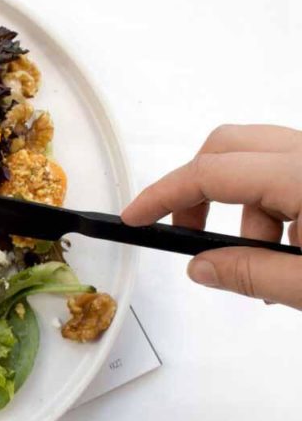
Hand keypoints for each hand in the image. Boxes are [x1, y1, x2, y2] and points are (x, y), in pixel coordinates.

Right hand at [122, 124, 301, 308]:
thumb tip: (202, 267)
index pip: (211, 172)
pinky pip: (286, 171)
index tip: (135, 218)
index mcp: (301, 174)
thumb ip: (252, 274)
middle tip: (189, 235)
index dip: (164, 195)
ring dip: (242, 205)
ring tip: (261, 258)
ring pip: (258, 159)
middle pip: (227, 146)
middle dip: (196, 188)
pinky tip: (288, 246)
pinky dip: (271, 202)